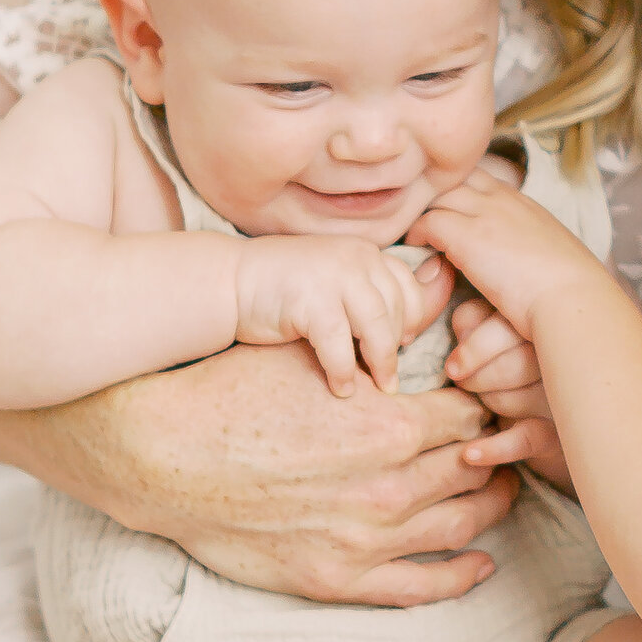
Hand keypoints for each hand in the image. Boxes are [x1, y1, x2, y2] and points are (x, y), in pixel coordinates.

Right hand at [53, 342, 518, 603]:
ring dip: (489, 508)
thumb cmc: (232, 393)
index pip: (470, 416)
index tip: (490, 402)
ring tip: (500, 493)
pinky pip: (420, 585)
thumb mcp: (310, 348)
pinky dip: (460, 574)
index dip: (486, 406)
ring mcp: (365, 538)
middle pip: (474, 470)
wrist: (163, 457)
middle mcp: (387, 485)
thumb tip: (439, 277)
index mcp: (388, 423)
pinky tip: (480, 562)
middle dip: (497, 455)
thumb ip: (381, 327)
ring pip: (460, 525)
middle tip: (508, 446)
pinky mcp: (338, 577)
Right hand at [231, 234, 451, 396]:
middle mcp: (356, 257)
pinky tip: (342, 388)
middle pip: (398, 309)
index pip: (409, 287)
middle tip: (390, 377)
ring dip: (381, 363)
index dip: (413, 320)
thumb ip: (370, 297)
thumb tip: (413, 333)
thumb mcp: (336, 285)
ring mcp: (333, 275)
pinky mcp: (310, 300)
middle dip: (396, 347)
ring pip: (376, 327)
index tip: (403, 345)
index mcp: (365, 253)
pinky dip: (343, 371)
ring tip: (381, 388)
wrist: (229, 282)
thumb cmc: (284, 291)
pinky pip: (339, 344)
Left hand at [415, 169, 606, 333]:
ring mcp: (484, 214)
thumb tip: (520, 262)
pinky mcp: (467, 235)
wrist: (572, 297)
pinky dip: (418, 233)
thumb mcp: (552, 254)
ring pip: (438, 194)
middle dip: (436, 192)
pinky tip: (417, 248)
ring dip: (423, 211)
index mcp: (524, 202)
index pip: (482, 178)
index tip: (450, 209)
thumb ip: (529, 247)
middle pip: (456, 176)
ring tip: (414, 232)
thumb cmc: (569, 288)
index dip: (461, 190)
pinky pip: (429, 222)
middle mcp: (503, 199)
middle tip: (420, 215)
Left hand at [446, 292, 570, 488]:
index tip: (455, 365)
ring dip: (490, 405)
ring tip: (481, 405)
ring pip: (514, 399)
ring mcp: (562, 395)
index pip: (506, 325)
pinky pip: (524, 440)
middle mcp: (561, 353)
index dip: (476, 346)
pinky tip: (469, 454)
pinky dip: (494, 449)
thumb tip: (457, 318)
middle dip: (479, 377)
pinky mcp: (558, 433)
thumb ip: (472, 319)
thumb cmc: (509, 363)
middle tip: (463, 383)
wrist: (551, 413)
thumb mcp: (488, 333)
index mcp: (545, 320)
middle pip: (515, 361)